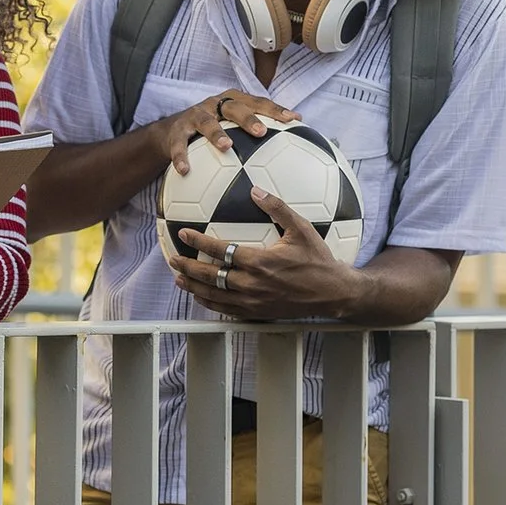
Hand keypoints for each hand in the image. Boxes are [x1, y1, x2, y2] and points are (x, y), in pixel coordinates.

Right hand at [155, 90, 300, 175]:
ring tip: (226, 147)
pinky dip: (182, 156)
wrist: (172, 132)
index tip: (293, 119)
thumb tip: (295, 139)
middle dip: (248, 118)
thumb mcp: (233, 125)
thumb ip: (258, 130)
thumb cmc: (213, 129)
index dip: (275, 109)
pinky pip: (180, 144)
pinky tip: (186, 170)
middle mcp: (215, 104)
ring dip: (216, 133)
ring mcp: (195, 115)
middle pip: (234, 107)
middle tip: (261, 131)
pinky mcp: (177, 130)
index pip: (258, 102)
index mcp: (234, 101)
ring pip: (207, 122)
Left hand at [166, 186, 357, 320]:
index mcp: (260, 262)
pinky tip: (202, 297)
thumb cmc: (319, 260)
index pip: (220, 251)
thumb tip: (256, 191)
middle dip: (187, 268)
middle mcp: (252, 284)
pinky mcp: (258, 313)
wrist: (333, 293)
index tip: (183, 234)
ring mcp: (253, 302)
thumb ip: (278, 208)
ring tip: (179, 280)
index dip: (198, 242)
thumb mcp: (302, 230)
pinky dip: (210, 303)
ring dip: (193, 288)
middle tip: (172, 259)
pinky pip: (227, 310)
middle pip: (210, 277)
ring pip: (214, 296)